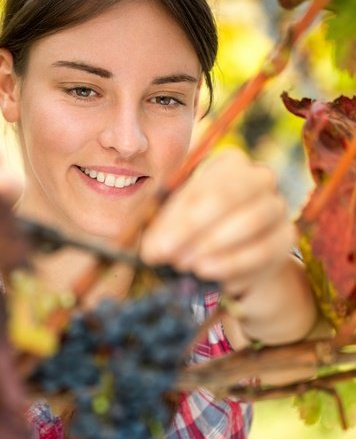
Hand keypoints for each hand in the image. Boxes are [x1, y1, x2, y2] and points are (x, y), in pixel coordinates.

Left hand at [140, 148, 294, 296]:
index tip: (155, 250)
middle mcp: (259, 177)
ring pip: (251, 221)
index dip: (177, 221)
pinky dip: (236, 264)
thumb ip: (162, 234)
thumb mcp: (175, 228)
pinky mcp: (286, 236)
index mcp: (228, 164)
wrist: (237, 260)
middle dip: (195, 230)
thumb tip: (153, 252)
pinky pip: (265, 249)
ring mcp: (277, 205)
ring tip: (192, 267)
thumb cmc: (198, 234)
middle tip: (173, 259)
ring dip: (216, 247)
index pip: (202, 187)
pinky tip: (214, 275)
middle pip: (229, 196)